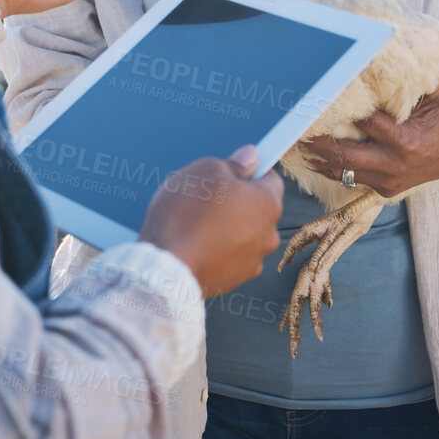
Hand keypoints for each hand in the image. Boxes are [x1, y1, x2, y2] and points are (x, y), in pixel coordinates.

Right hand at [142, 146, 283, 296]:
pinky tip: (195, 245)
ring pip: (242, 235)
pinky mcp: (234, 280)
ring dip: (227, 228)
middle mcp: (268, 235)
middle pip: (256, 209)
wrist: (168, 267)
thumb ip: (233, 163)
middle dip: (236, 202)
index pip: (270, 179)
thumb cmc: (185, 216)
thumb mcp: (205, 171)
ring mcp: (252, 261)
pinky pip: (229, 257)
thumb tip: (249, 158)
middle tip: (206, 198)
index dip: (251, 172)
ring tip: (195, 225)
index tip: (234, 171)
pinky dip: (217, 250)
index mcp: (267, 204)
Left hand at [302, 82, 438, 196]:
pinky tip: (313, 157)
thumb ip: (417, 77)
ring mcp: (389, 180)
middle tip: (294, 125)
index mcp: (405, 140)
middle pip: (343, 154)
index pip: (362, 122)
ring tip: (295, 142)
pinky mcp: (386, 189)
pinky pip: (352, 179)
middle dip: (316, 140)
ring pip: (343, 172)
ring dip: (318, 157)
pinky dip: (332, 169)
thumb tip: (391, 50)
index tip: (319, 98)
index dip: (340, 109)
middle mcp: (394, 164)